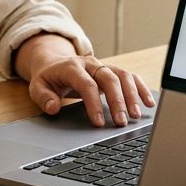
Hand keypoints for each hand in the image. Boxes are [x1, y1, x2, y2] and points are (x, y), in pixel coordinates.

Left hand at [27, 53, 155, 127]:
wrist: (53, 63)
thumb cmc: (48, 78)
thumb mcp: (37, 87)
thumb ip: (43, 98)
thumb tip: (53, 107)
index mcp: (72, 67)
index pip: (87, 84)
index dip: (94, 103)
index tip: (100, 123)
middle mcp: (90, 64)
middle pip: (109, 78)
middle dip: (117, 101)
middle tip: (122, 122)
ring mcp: (103, 66)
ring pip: (123, 76)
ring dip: (132, 95)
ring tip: (136, 116)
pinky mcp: (111, 71)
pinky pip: (130, 76)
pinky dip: (140, 88)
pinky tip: (148, 103)